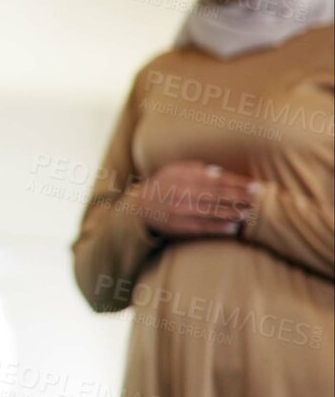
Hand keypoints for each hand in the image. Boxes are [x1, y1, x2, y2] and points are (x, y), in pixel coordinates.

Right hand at [136, 161, 256, 238]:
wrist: (140, 207)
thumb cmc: (163, 186)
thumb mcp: (174, 171)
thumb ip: (195, 169)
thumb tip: (218, 172)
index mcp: (184, 177)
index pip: (216, 179)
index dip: (237, 182)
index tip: (254, 185)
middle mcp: (183, 193)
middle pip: (217, 194)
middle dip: (239, 196)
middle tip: (257, 198)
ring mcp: (182, 210)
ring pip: (212, 211)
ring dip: (232, 212)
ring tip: (249, 212)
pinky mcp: (180, 226)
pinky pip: (202, 227)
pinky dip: (219, 227)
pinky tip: (233, 228)